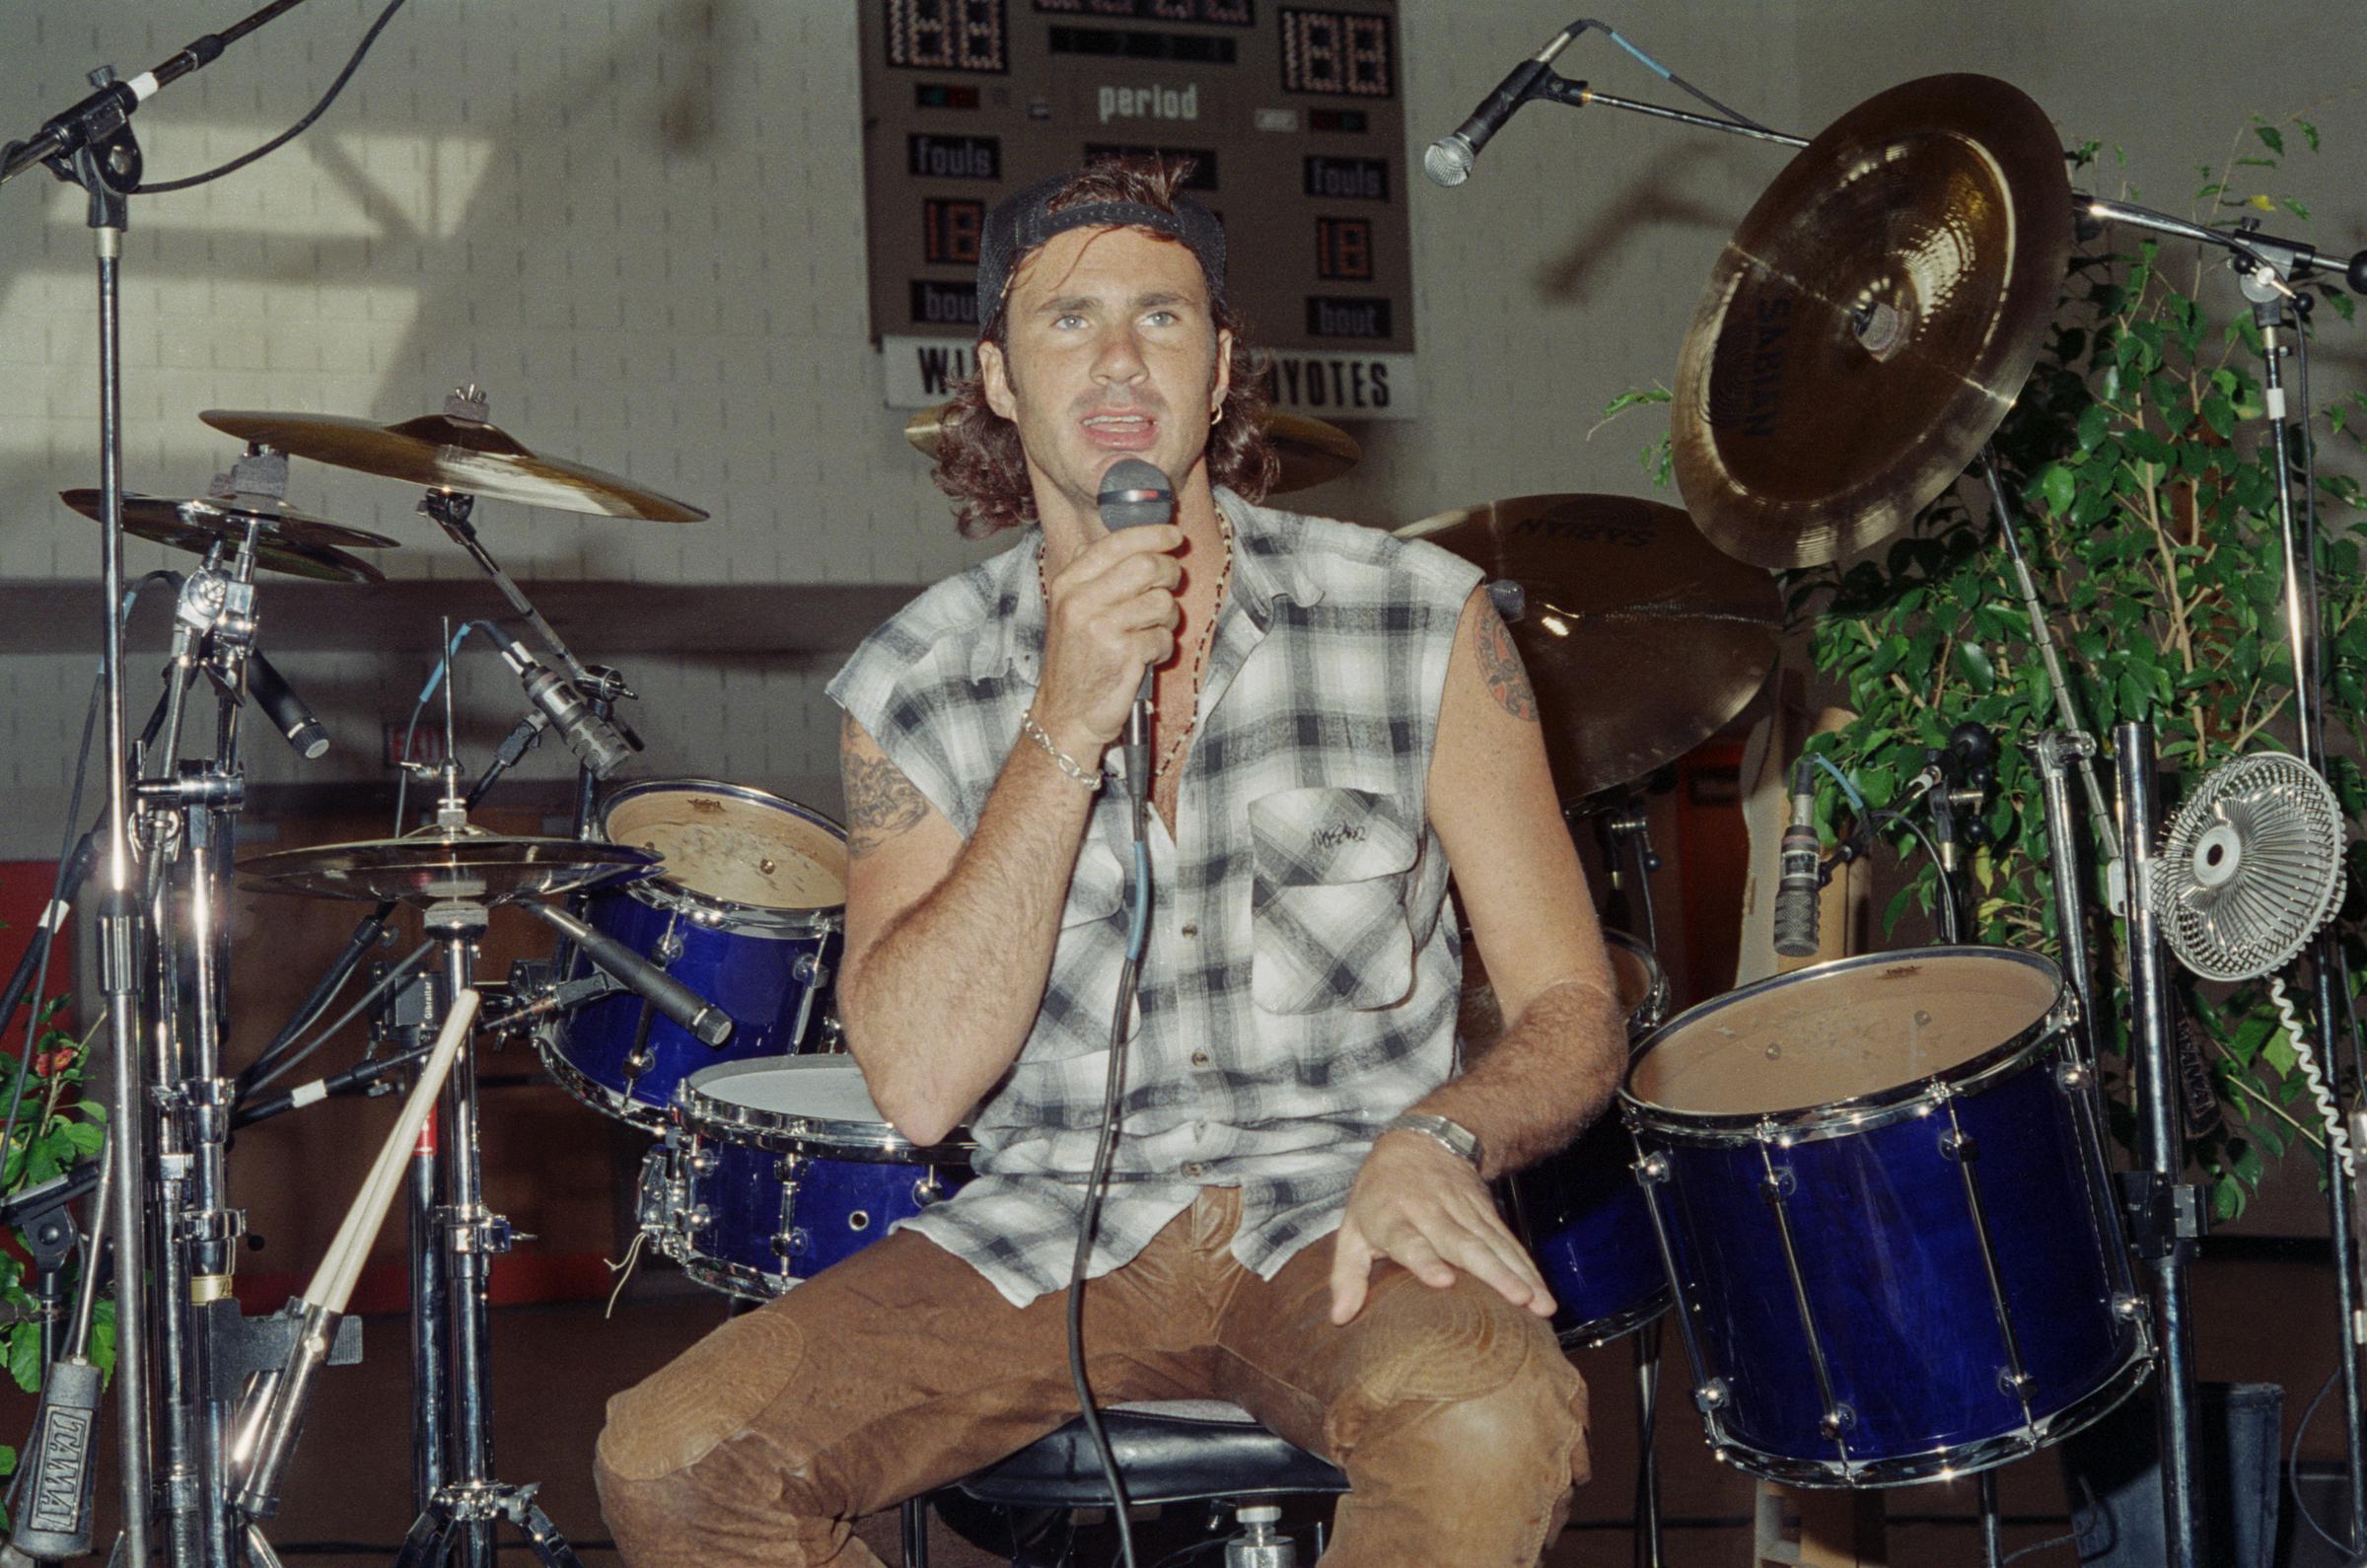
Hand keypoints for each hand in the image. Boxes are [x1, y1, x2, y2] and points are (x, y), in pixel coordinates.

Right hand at [1034, 524, 1184, 751]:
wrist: (1065, 714)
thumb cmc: (1075, 661)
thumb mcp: (1067, 610)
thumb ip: (1090, 573)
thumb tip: (1126, 537)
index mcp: (1068, 584)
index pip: (1117, 543)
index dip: (1154, 534)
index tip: (1174, 536)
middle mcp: (1081, 601)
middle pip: (1147, 565)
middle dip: (1170, 573)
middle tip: (1171, 584)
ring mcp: (1102, 628)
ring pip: (1162, 602)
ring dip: (1168, 617)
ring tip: (1152, 630)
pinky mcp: (1124, 655)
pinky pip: (1163, 636)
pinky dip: (1162, 647)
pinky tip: (1146, 657)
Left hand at [1328, 1130, 1554, 1325]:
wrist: (1420, 1141)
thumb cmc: (1379, 1196)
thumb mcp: (1352, 1228)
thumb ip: (1347, 1274)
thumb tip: (1339, 1318)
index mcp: (1392, 1218)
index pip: (1409, 1239)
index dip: (1425, 1259)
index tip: (1443, 1281)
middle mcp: (1430, 1213)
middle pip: (1464, 1243)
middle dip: (1493, 1272)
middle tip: (1518, 1300)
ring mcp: (1462, 1210)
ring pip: (1494, 1243)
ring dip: (1520, 1274)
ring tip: (1540, 1305)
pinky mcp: (1486, 1212)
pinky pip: (1509, 1242)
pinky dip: (1528, 1267)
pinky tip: (1543, 1293)